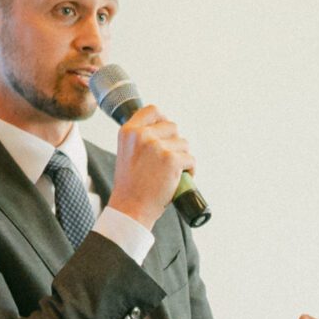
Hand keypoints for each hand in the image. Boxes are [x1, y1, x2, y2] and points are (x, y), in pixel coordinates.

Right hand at [112, 104, 193, 226]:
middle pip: (173, 127)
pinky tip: (180, 178)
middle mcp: (142, 135)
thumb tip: (162, 127)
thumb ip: (140, 138)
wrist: (131, 207)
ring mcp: (157, 147)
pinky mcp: (172, 160)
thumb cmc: (130, 184)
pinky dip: (190, 169)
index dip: (163, 119)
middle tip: (168, 160)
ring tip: (172, 172)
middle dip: (175, 143)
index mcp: (129, 131)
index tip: (166, 132)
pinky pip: (191, 159)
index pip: (152, 110)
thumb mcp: (127, 152)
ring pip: (184, 143)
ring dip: (182, 157)